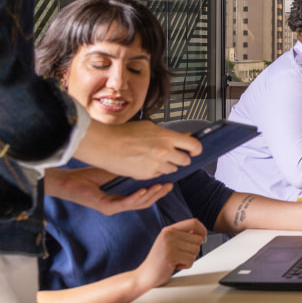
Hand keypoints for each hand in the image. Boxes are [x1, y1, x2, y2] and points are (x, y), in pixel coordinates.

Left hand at [44, 167, 171, 215]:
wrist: (68, 181)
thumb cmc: (89, 176)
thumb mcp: (114, 171)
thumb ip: (129, 171)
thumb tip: (146, 160)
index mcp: (122, 198)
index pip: (144, 197)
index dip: (157, 192)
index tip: (168, 182)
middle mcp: (119, 205)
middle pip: (144, 203)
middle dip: (158, 194)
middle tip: (169, 185)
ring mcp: (112, 207)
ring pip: (137, 204)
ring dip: (151, 196)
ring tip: (160, 186)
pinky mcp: (105, 207)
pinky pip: (124, 203)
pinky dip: (135, 197)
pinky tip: (144, 190)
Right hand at [74, 121, 202, 179]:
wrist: (105, 144)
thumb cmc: (125, 133)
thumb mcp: (150, 127)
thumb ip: (169, 134)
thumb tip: (185, 135)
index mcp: (167, 137)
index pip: (194, 145)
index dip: (196, 149)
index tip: (193, 150)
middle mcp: (165, 152)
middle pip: (185, 160)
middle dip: (181, 158)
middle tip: (173, 155)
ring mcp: (156, 165)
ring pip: (172, 170)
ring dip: (167, 165)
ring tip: (154, 158)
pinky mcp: (147, 175)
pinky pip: (158, 175)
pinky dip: (155, 171)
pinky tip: (144, 163)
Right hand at [130, 218, 206, 292]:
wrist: (145, 275)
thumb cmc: (159, 260)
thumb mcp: (169, 243)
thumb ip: (183, 236)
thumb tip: (201, 233)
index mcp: (169, 230)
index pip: (193, 222)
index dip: (202, 230)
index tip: (203, 238)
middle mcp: (169, 234)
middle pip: (198, 239)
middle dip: (194, 250)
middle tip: (182, 255)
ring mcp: (169, 244)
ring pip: (196, 250)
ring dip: (189, 259)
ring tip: (176, 260)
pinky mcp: (171, 256)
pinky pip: (191, 260)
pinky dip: (185, 266)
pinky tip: (174, 266)